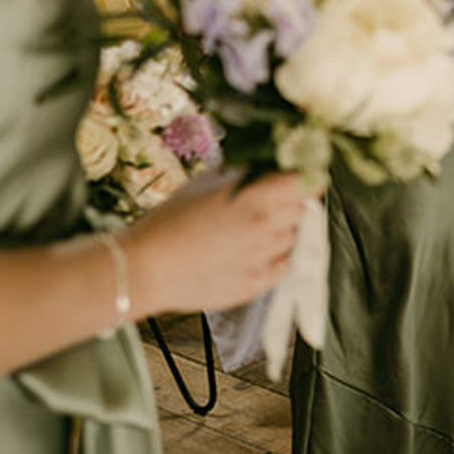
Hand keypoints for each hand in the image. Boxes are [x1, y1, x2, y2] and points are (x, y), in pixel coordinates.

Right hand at [128, 169, 308, 315]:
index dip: (307, 174)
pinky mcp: (257, 285)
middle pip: (303, 208)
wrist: (145, 268)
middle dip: (291, 202)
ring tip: (251, 230)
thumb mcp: (204, 184)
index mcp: (255, 197)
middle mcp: (267, 227)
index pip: (307, 180)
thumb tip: (262, 168)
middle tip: (270, 201)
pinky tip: (250, 252)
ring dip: (282, 230)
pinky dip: (275, 257)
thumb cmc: (168, 222)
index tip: (301, 173)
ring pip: (294, 237)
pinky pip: (283, 266)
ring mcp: (264, 259)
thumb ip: (239, 176)